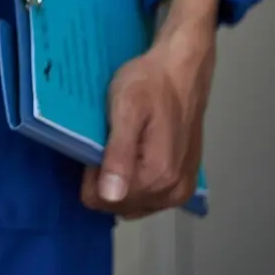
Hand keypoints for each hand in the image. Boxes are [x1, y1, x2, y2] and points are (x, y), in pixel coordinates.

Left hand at [82, 0, 218, 218]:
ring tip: (121, 144)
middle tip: (108, 141)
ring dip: (120, 181)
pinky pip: (148, 198)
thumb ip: (118, 154)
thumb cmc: (150, 83)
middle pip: (117, 205)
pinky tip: (134, 154)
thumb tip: (110, 196)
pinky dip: (135, 181)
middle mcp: (172, 190)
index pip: (102, 200)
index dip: (90, 174)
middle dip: (105, 179)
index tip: (95, 145)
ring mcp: (180, 190)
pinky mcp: (184, 183)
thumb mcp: (125, 110)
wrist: (182, 70)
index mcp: (157, 175)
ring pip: (131, 204)